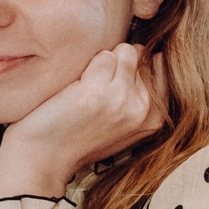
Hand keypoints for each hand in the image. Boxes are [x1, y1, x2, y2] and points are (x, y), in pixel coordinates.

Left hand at [0, 45, 165, 198]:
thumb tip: (151, 55)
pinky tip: (76, 87)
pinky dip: (87, 64)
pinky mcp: (97, 93)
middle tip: (98, 86)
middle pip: (142, 56)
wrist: (44, 157)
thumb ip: (140, 96)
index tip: (118, 77)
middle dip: (120, 62)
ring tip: (88, 85)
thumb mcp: (122, 124)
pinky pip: (102, 55)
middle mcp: (144, 109)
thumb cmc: (79, 137)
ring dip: (103, 61)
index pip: (163, 67)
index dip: (138, 64)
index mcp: (154, 118)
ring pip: (124, 51)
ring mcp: (122, 100)